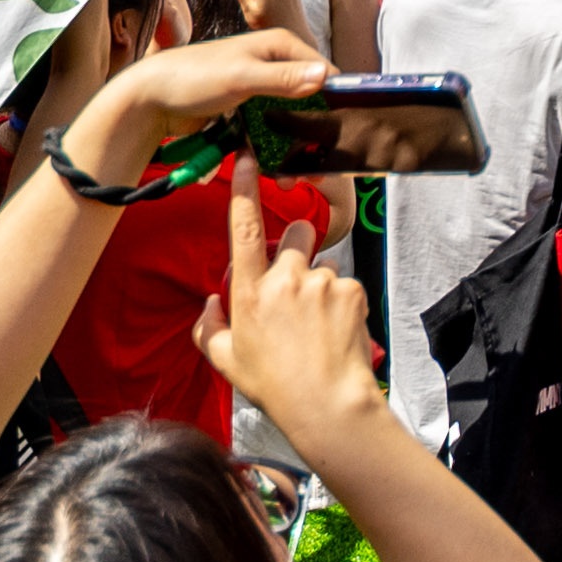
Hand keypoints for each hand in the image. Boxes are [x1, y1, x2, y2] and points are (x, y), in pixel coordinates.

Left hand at [70, 28, 331, 184]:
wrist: (149, 98)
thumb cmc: (193, 78)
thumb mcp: (240, 76)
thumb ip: (282, 79)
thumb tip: (324, 77)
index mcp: (280, 46)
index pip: (323, 71)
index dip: (335, 101)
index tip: (342, 135)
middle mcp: (274, 64)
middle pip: (309, 99)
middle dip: (314, 132)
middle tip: (317, 166)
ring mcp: (260, 89)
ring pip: (289, 119)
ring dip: (293, 147)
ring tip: (295, 177)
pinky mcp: (245, 110)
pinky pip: (268, 131)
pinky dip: (272, 149)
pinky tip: (275, 171)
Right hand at [196, 157, 368, 447]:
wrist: (325, 403)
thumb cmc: (273, 385)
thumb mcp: (225, 361)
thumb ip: (209, 326)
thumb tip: (213, 301)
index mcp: (250, 291)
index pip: (243, 227)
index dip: (244, 188)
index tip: (247, 158)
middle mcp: (285, 278)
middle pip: (295, 233)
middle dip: (298, 247)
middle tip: (296, 284)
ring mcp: (320, 281)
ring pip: (323, 264)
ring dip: (320, 284)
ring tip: (317, 325)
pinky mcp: (351, 289)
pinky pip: (345, 285)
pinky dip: (341, 302)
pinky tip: (335, 330)